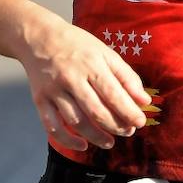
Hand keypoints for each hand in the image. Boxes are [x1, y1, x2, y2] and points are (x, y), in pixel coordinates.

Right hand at [17, 13, 150, 150]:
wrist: (38, 37)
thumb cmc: (77, 45)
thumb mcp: (105, 52)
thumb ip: (126, 76)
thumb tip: (144, 100)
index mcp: (91, 64)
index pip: (113, 94)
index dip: (129, 112)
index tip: (140, 122)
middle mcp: (71, 77)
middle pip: (96, 111)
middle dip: (116, 126)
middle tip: (128, 132)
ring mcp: (54, 90)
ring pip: (76, 121)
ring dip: (96, 137)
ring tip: (109, 142)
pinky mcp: (40, 99)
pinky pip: (52, 126)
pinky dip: (67, 141)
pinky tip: (82, 145)